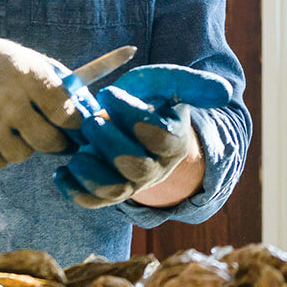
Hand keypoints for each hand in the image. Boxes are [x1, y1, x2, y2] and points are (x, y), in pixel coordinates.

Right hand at [0, 31, 82, 172]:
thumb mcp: (18, 56)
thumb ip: (48, 78)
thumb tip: (84, 101)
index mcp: (27, 73)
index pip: (66, 111)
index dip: (75, 125)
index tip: (75, 128)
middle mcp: (10, 100)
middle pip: (49, 141)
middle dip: (56, 145)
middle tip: (55, 141)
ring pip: (22, 154)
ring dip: (22, 148)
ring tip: (11, 131)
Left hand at [52, 65, 233, 207]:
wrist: (132, 123)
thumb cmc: (149, 99)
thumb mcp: (167, 84)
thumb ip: (191, 84)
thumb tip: (225, 93)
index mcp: (174, 142)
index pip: (160, 137)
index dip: (133, 116)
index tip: (109, 92)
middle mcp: (156, 169)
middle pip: (136, 167)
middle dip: (110, 143)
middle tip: (90, 120)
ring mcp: (131, 185)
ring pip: (114, 190)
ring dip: (92, 173)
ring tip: (78, 152)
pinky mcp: (106, 195)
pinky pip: (91, 202)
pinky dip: (73, 190)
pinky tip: (61, 172)